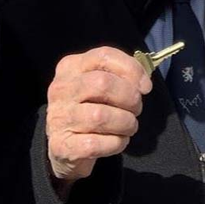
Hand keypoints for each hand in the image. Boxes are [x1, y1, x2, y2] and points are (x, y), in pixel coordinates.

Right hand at [46, 46, 152, 182]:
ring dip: (125, 122)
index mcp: (70, 66)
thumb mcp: (98, 84)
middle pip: (103, 83)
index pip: (104, 56)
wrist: (64, 147)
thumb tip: (143, 83)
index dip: (131, 69)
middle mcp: (61, 89)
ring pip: (100, 116)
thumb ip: (119, 75)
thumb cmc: (89, 108)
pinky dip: (116, 142)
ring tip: (130, 126)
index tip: (145, 86)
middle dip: (129, 97)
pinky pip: (96, 144)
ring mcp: (59, 117)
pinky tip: (119, 140)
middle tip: (136, 108)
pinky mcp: (62, 146)